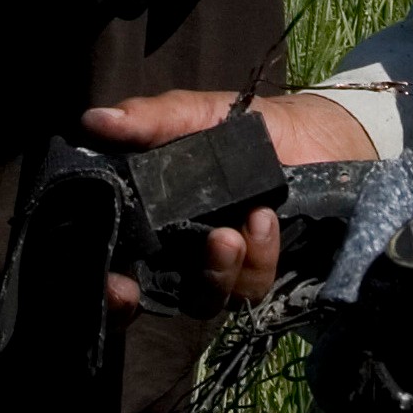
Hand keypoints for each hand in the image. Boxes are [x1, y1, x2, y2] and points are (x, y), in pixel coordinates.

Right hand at [85, 88, 380, 310]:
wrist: (317, 135)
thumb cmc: (246, 127)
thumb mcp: (197, 114)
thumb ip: (150, 120)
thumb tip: (94, 120)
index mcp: (153, 223)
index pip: (119, 272)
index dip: (112, 292)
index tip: (117, 288)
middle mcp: (180, 257)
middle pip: (159, 298)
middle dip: (170, 291)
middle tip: (200, 250)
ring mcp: (223, 271)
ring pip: (208, 297)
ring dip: (219, 270)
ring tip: (234, 232)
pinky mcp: (262, 275)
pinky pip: (252, 285)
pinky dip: (258, 256)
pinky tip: (264, 222)